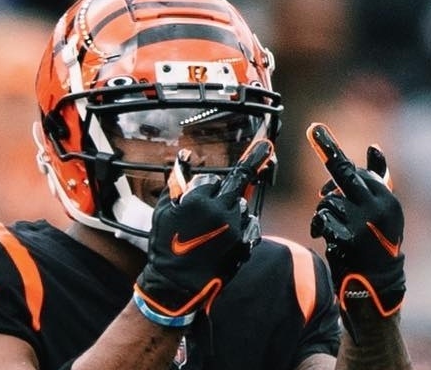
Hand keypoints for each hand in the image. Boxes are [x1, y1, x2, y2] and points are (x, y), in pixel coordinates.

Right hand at [133, 139, 271, 326]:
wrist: (176, 284)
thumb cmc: (166, 247)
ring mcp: (236, 228)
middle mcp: (221, 211)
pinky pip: (251, 225)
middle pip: (237, 184)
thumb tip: (185, 155)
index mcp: (198, 201)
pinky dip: (242, 226)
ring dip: (232, 210)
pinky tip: (227, 237)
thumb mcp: (164, 211)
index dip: (205, 186)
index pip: (211, 180)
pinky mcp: (245, 244)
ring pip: (241, 206)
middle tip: (266, 146)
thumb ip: (176, 181)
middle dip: (244, 173)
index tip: (204, 189)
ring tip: (214, 228)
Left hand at [306, 123, 404, 335]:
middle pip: (343, 175)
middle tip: (317, 144)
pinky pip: (322, 219)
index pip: (359, 172)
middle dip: (328, 161)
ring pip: (328, 200)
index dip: (334, 155)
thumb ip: (378, 181)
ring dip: (323, 211)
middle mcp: (378, 207)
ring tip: (331, 226)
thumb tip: (374, 147)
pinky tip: (326, 236)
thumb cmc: (378, 243)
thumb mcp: (384, 211)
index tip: (315, 128)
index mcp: (387, 199)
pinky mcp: (349, 238)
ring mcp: (364, 223)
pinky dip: (319, 226)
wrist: (377, 284)